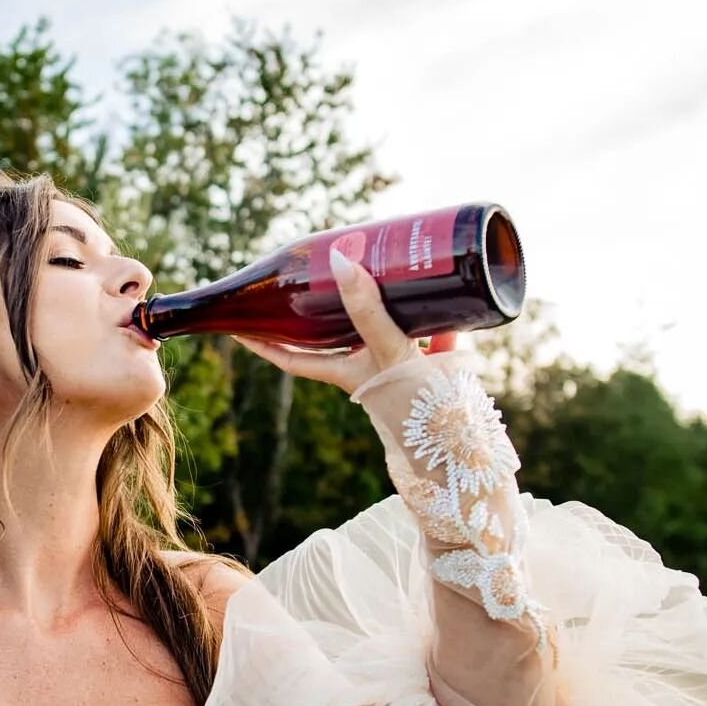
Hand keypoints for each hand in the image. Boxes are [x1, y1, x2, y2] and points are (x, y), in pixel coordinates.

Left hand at [232, 248, 457, 394]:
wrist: (467, 443)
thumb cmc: (417, 407)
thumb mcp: (387, 352)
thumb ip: (367, 310)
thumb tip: (340, 262)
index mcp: (345, 373)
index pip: (292, 358)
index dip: (265, 343)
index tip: (238, 325)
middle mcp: (368, 370)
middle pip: (338, 335)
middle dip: (327, 308)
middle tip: (317, 273)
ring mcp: (401, 369)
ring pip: (386, 330)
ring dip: (383, 304)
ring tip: (378, 270)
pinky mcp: (435, 368)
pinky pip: (433, 336)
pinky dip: (440, 320)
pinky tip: (451, 295)